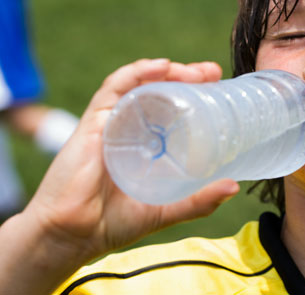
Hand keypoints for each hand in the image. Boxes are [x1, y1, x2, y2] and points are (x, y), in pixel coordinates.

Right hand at [22, 58, 239, 261]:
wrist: (71, 236)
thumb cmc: (111, 224)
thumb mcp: (166, 210)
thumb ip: (198, 201)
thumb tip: (234, 186)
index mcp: (144, 145)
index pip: (170, 109)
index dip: (194, 94)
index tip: (218, 87)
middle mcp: (128, 129)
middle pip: (158, 91)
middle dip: (186, 77)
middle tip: (212, 74)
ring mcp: (110, 124)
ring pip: (139, 84)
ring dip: (167, 71)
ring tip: (195, 71)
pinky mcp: (92, 123)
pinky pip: (113, 88)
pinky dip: (135, 72)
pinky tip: (161, 67)